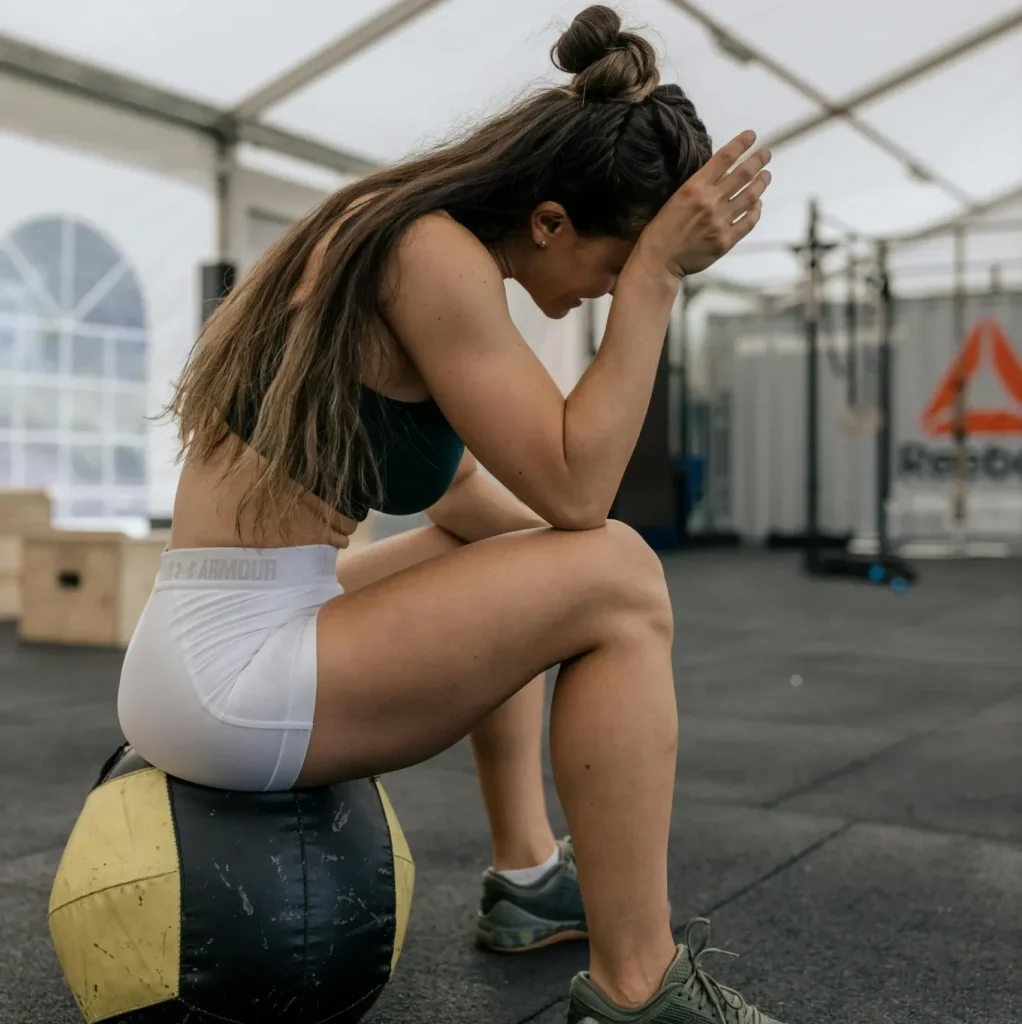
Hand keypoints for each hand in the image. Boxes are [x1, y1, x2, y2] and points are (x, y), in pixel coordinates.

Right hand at [641, 131, 771, 277]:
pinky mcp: (726, 240)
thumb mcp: (676, 198)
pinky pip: (748, 221)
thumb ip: (699, 187)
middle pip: (743, 174)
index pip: (724, 158)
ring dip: (761, 183)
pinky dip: (756, 211)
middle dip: (758, 160)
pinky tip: (757, 205)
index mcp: (695, 187)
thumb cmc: (662, 229)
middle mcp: (710, 201)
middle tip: (766, 154)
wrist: (659, 259)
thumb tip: (724, 175)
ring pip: (750, 196)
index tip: (752, 136)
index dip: (741, 144)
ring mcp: (720, 221)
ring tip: (766, 176)